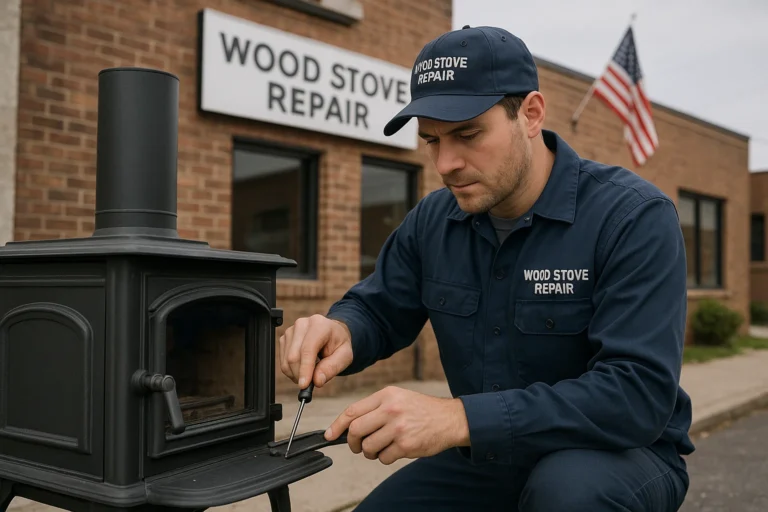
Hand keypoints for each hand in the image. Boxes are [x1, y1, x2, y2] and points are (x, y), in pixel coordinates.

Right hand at [279, 314, 352, 388]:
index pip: (307, 349)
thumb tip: (317, 381)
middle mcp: (302, 324)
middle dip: (301, 375)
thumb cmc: (338, 344)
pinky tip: (303, 367)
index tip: (304, 385)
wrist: (332, 334)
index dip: (305, 369)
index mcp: (319, 325)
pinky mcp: (284, 338)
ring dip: (296, 374)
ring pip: (286, 360)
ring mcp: (291, 330)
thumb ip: (332, 367)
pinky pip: (282, 361)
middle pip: (293, 356)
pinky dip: (291, 370)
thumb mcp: (345, 356)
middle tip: (311, 383)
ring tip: (311, 372)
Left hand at [324, 386, 469, 464]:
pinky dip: (385, 458)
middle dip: (353, 442)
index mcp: (386, 395)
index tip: (329, 434)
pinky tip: (395, 450)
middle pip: (356, 430)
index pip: (353, 411)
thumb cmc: (420, 409)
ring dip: (370, 452)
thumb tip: (348, 425)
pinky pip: (383, 458)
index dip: (337, 425)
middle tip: (358, 446)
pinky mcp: (406, 445)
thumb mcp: (397, 398)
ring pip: (368, 447)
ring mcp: (398, 428)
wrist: (449, 419)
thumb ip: (375, 408)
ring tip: (380, 448)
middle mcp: (391, 410)